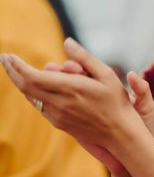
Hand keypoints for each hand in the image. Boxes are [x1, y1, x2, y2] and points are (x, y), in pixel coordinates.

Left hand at [0, 39, 153, 155]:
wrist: (119, 134)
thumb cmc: (116, 101)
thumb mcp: (106, 74)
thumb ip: (84, 58)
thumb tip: (66, 42)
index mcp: (71, 88)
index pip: (33, 76)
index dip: (17, 66)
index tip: (8, 55)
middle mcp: (60, 103)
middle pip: (25, 87)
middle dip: (11, 71)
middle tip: (4, 59)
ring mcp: (57, 115)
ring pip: (31, 97)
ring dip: (21, 82)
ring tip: (16, 69)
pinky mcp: (59, 123)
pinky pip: (40, 106)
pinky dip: (33, 93)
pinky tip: (34, 86)